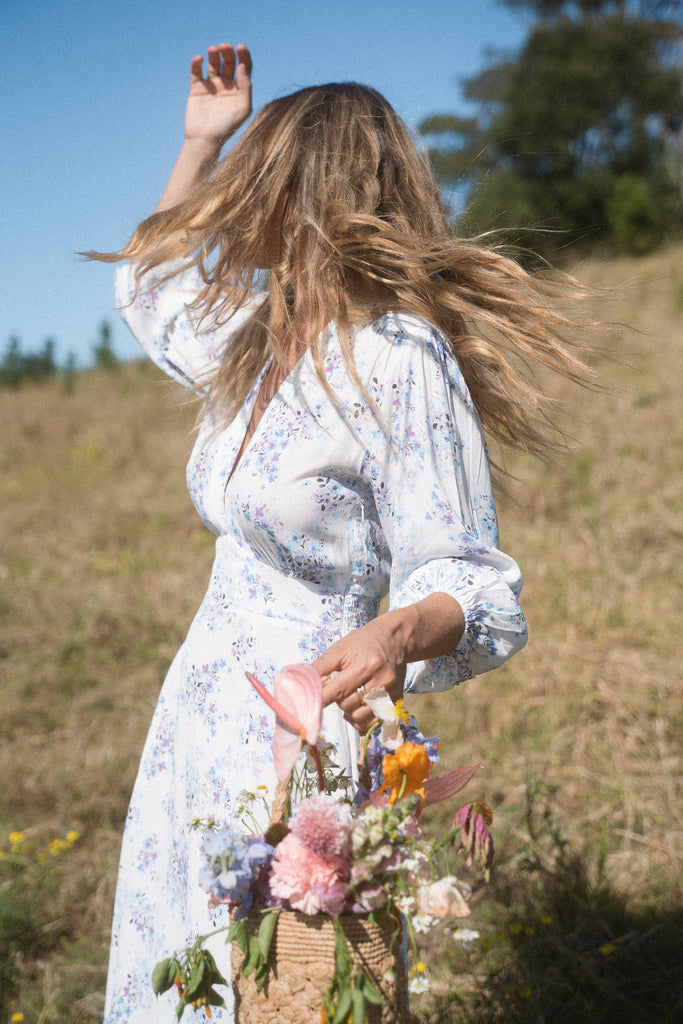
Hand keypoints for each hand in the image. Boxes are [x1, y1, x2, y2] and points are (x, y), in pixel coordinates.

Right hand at [184, 43, 252, 146]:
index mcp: (239, 89)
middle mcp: (226, 85)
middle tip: (224, 47)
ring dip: (213, 53)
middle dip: (227, 51)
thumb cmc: (227, 128)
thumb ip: (246, 87)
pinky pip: (196, 71)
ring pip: (213, 63)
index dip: (244, 55)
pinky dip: (197, 63)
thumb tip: (243, 66)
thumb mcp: (242, 109)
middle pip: (229, 62)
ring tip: (212, 50)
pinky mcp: (197, 88)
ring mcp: (211, 86)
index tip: (240, 47)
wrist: (205, 140)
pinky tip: (199, 59)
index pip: (244, 67)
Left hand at [313, 613, 408, 733]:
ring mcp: (391, 693)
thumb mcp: (340, 648)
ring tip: (351, 695)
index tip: (306, 710)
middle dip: (338, 700)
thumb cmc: (363, 643)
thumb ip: (320, 667)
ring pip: (360, 717)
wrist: (394, 640)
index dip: (320, 701)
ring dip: (349, 711)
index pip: (338, 690)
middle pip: (349, 705)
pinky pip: (372, 723)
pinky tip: (358, 706)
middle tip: (341, 686)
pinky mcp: (397, 701)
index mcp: (366, 664)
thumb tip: (296, 683)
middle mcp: (381, 680)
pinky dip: (360, 719)